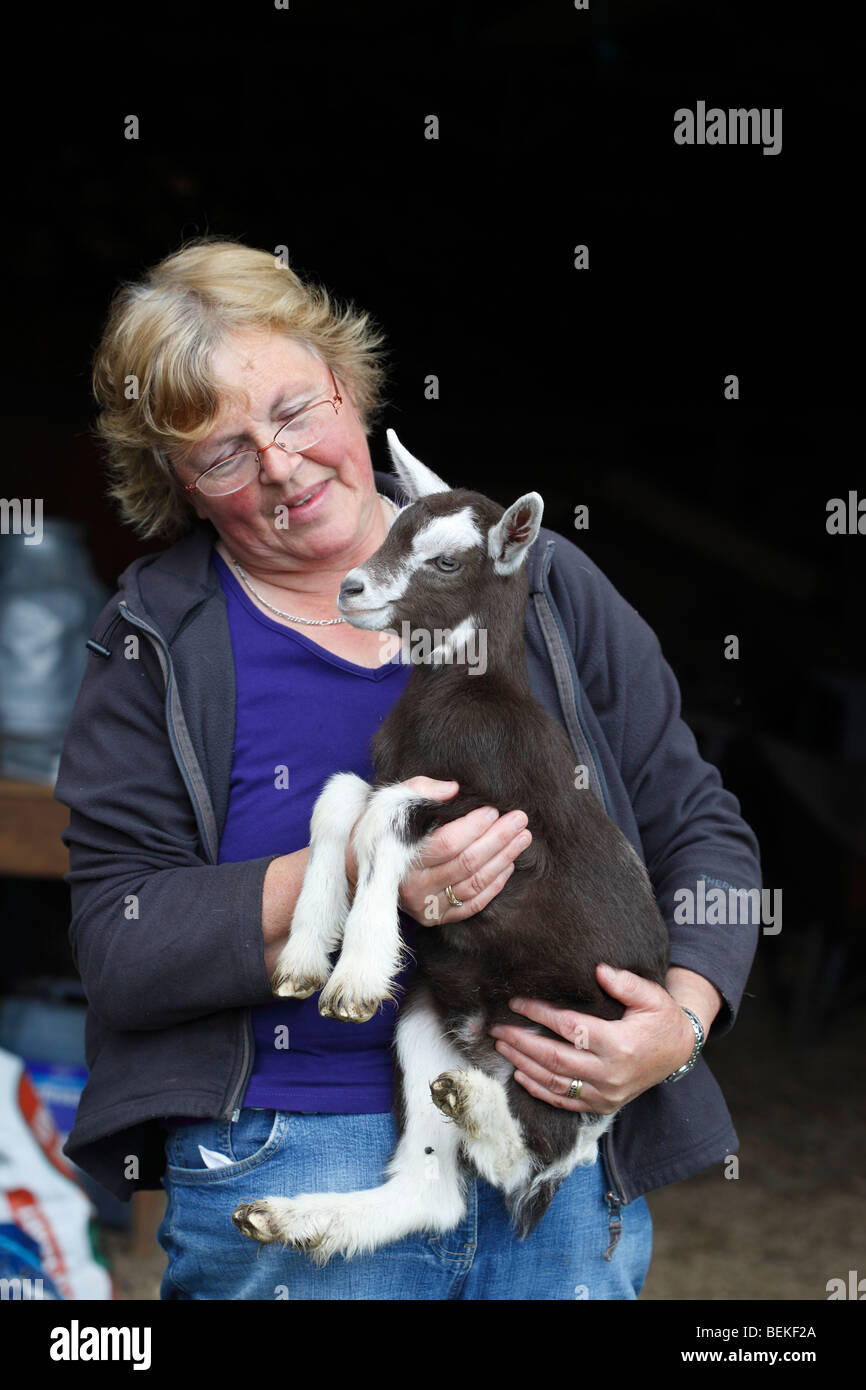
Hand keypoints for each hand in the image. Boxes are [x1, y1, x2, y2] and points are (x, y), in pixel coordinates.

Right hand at [347, 777, 530, 926]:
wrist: (356, 870)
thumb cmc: (377, 832)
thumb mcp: (387, 805)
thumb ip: (418, 791)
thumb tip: (453, 789)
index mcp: (399, 859)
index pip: (447, 843)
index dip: (474, 827)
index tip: (493, 810)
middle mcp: (413, 888)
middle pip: (467, 863)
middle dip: (498, 839)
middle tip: (520, 819)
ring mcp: (426, 907)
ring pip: (474, 884)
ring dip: (503, 860)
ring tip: (523, 838)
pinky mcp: (435, 918)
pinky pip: (472, 905)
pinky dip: (494, 885)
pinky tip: (508, 865)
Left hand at [489, 964, 698, 1113]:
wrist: (678, 1053)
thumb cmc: (661, 1019)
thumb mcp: (651, 996)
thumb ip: (625, 983)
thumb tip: (599, 971)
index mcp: (620, 1044)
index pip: (570, 1028)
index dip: (540, 1014)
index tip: (517, 1003)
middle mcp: (610, 1073)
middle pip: (555, 1059)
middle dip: (522, 1042)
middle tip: (498, 1029)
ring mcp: (605, 1094)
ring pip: (555, 1083)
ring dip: (524, 1065)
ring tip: (502, 1047)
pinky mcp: (603, 1105)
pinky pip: (565, 1102)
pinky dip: (539, 1090)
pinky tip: (520, 1075)